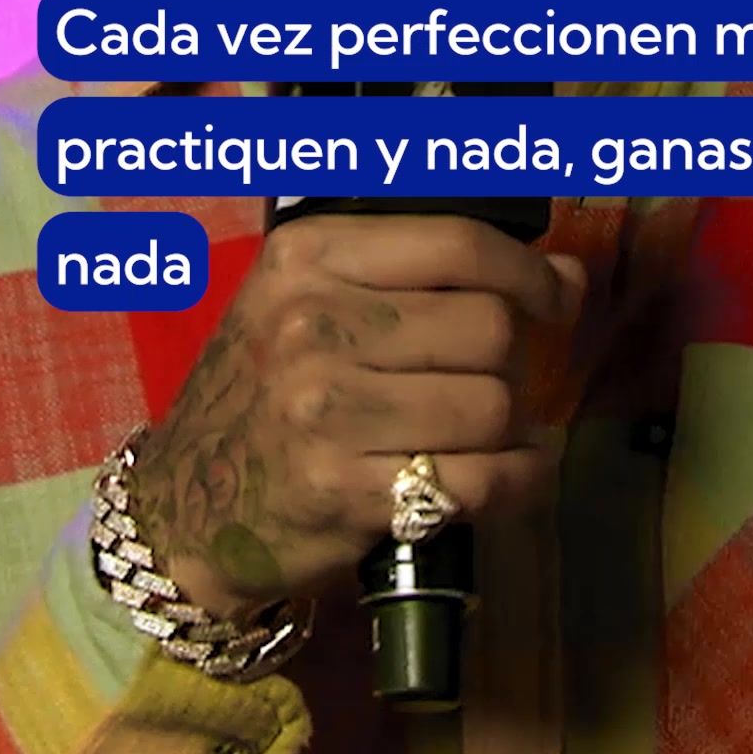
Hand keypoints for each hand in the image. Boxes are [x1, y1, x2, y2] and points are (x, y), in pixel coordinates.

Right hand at [132, 214, 585, 618]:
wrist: (183, 509)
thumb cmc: (264, 391)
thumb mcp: (311, 300)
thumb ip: (428, 274)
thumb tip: (569, 273)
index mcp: (309, 258)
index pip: (457, 244)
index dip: (528, 271)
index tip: (557, 295)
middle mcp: (311, 324)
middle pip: (487, 325)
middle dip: (511, 359)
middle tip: (489, 382)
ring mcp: (324, 410)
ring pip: (493, 404)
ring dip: (511, 426)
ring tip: (482, 433)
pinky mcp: (344, 492)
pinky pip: (481, 479)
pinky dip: (516, 482)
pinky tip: (506, 476)